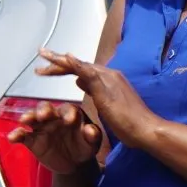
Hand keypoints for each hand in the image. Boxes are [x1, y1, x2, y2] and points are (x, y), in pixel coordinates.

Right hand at [6, 100, 102, 174]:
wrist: (74, 163)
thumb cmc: (84, 147)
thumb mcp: (92, 143)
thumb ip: (92, 136)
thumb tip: (90, 130)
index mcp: (71, 114)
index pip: (69, 109)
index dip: (68, 113)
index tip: (68, 120)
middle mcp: (54, 117)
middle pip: (47, 108)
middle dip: (45, 110)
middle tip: (44, 115)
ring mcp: (42, 127)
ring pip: (33, 117)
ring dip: (28, 116)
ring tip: (24, 120)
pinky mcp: (32, 140)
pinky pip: (23, 135)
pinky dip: (16, 134)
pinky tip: (12, 137)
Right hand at [33, 48, 151, 147]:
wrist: (145, 131)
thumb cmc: (125, 117)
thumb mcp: (104, 97)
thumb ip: (88, 77)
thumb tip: (70, 57)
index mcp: (105, 75)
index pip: (76, 64)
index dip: (57, 61)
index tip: (41, 56)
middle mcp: (108, 75)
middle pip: (79, 66)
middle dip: (59, 65)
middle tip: (41, 66)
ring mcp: (111, 84)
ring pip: (84, 73)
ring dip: (68, 71)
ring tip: (53, 69)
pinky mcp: (112, 94)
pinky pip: (91, 81)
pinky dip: (79, 78)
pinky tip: (77, 82)